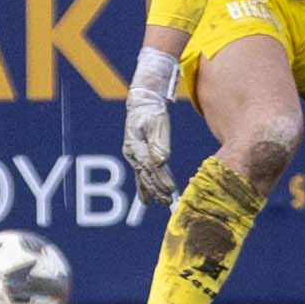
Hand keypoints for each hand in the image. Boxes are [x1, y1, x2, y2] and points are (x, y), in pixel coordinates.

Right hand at [121, 47, 179, 205]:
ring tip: (160, 203)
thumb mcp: (158, 123)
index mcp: (136, 145)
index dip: (161, 181)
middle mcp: (132, 152)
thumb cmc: (152, 110)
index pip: (150, 168)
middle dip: (157, 190)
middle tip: (168, 202)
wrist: (142, 100)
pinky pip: (141, 173)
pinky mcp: (137, 153)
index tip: (172, 191)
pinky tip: (147, 197)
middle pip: (145, 175)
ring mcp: (133, 154)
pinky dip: (145, 185)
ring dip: (151, 190)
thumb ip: (159, 143)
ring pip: (142, 176)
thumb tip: (161, 161)